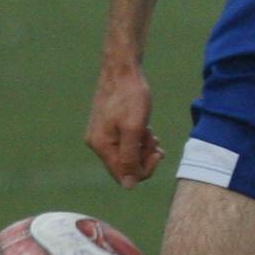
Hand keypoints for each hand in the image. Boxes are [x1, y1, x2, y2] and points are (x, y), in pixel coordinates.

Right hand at [85, 63, 161, 187]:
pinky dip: (139, 140)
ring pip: (127, 155)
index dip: (143, 170)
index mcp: (101, 145)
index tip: (157, 153)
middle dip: (144, 158)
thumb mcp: (134, 129)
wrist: (123, 69)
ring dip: (143, 148)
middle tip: (156, 142)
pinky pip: (125, 144)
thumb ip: (130, 158)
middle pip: (124, 167)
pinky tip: (147, 130)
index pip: (123, 176)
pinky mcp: (108, 126)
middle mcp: (97, 143)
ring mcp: (101, 134)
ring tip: (151, 133)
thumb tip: (129, 186)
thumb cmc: (130, 96)